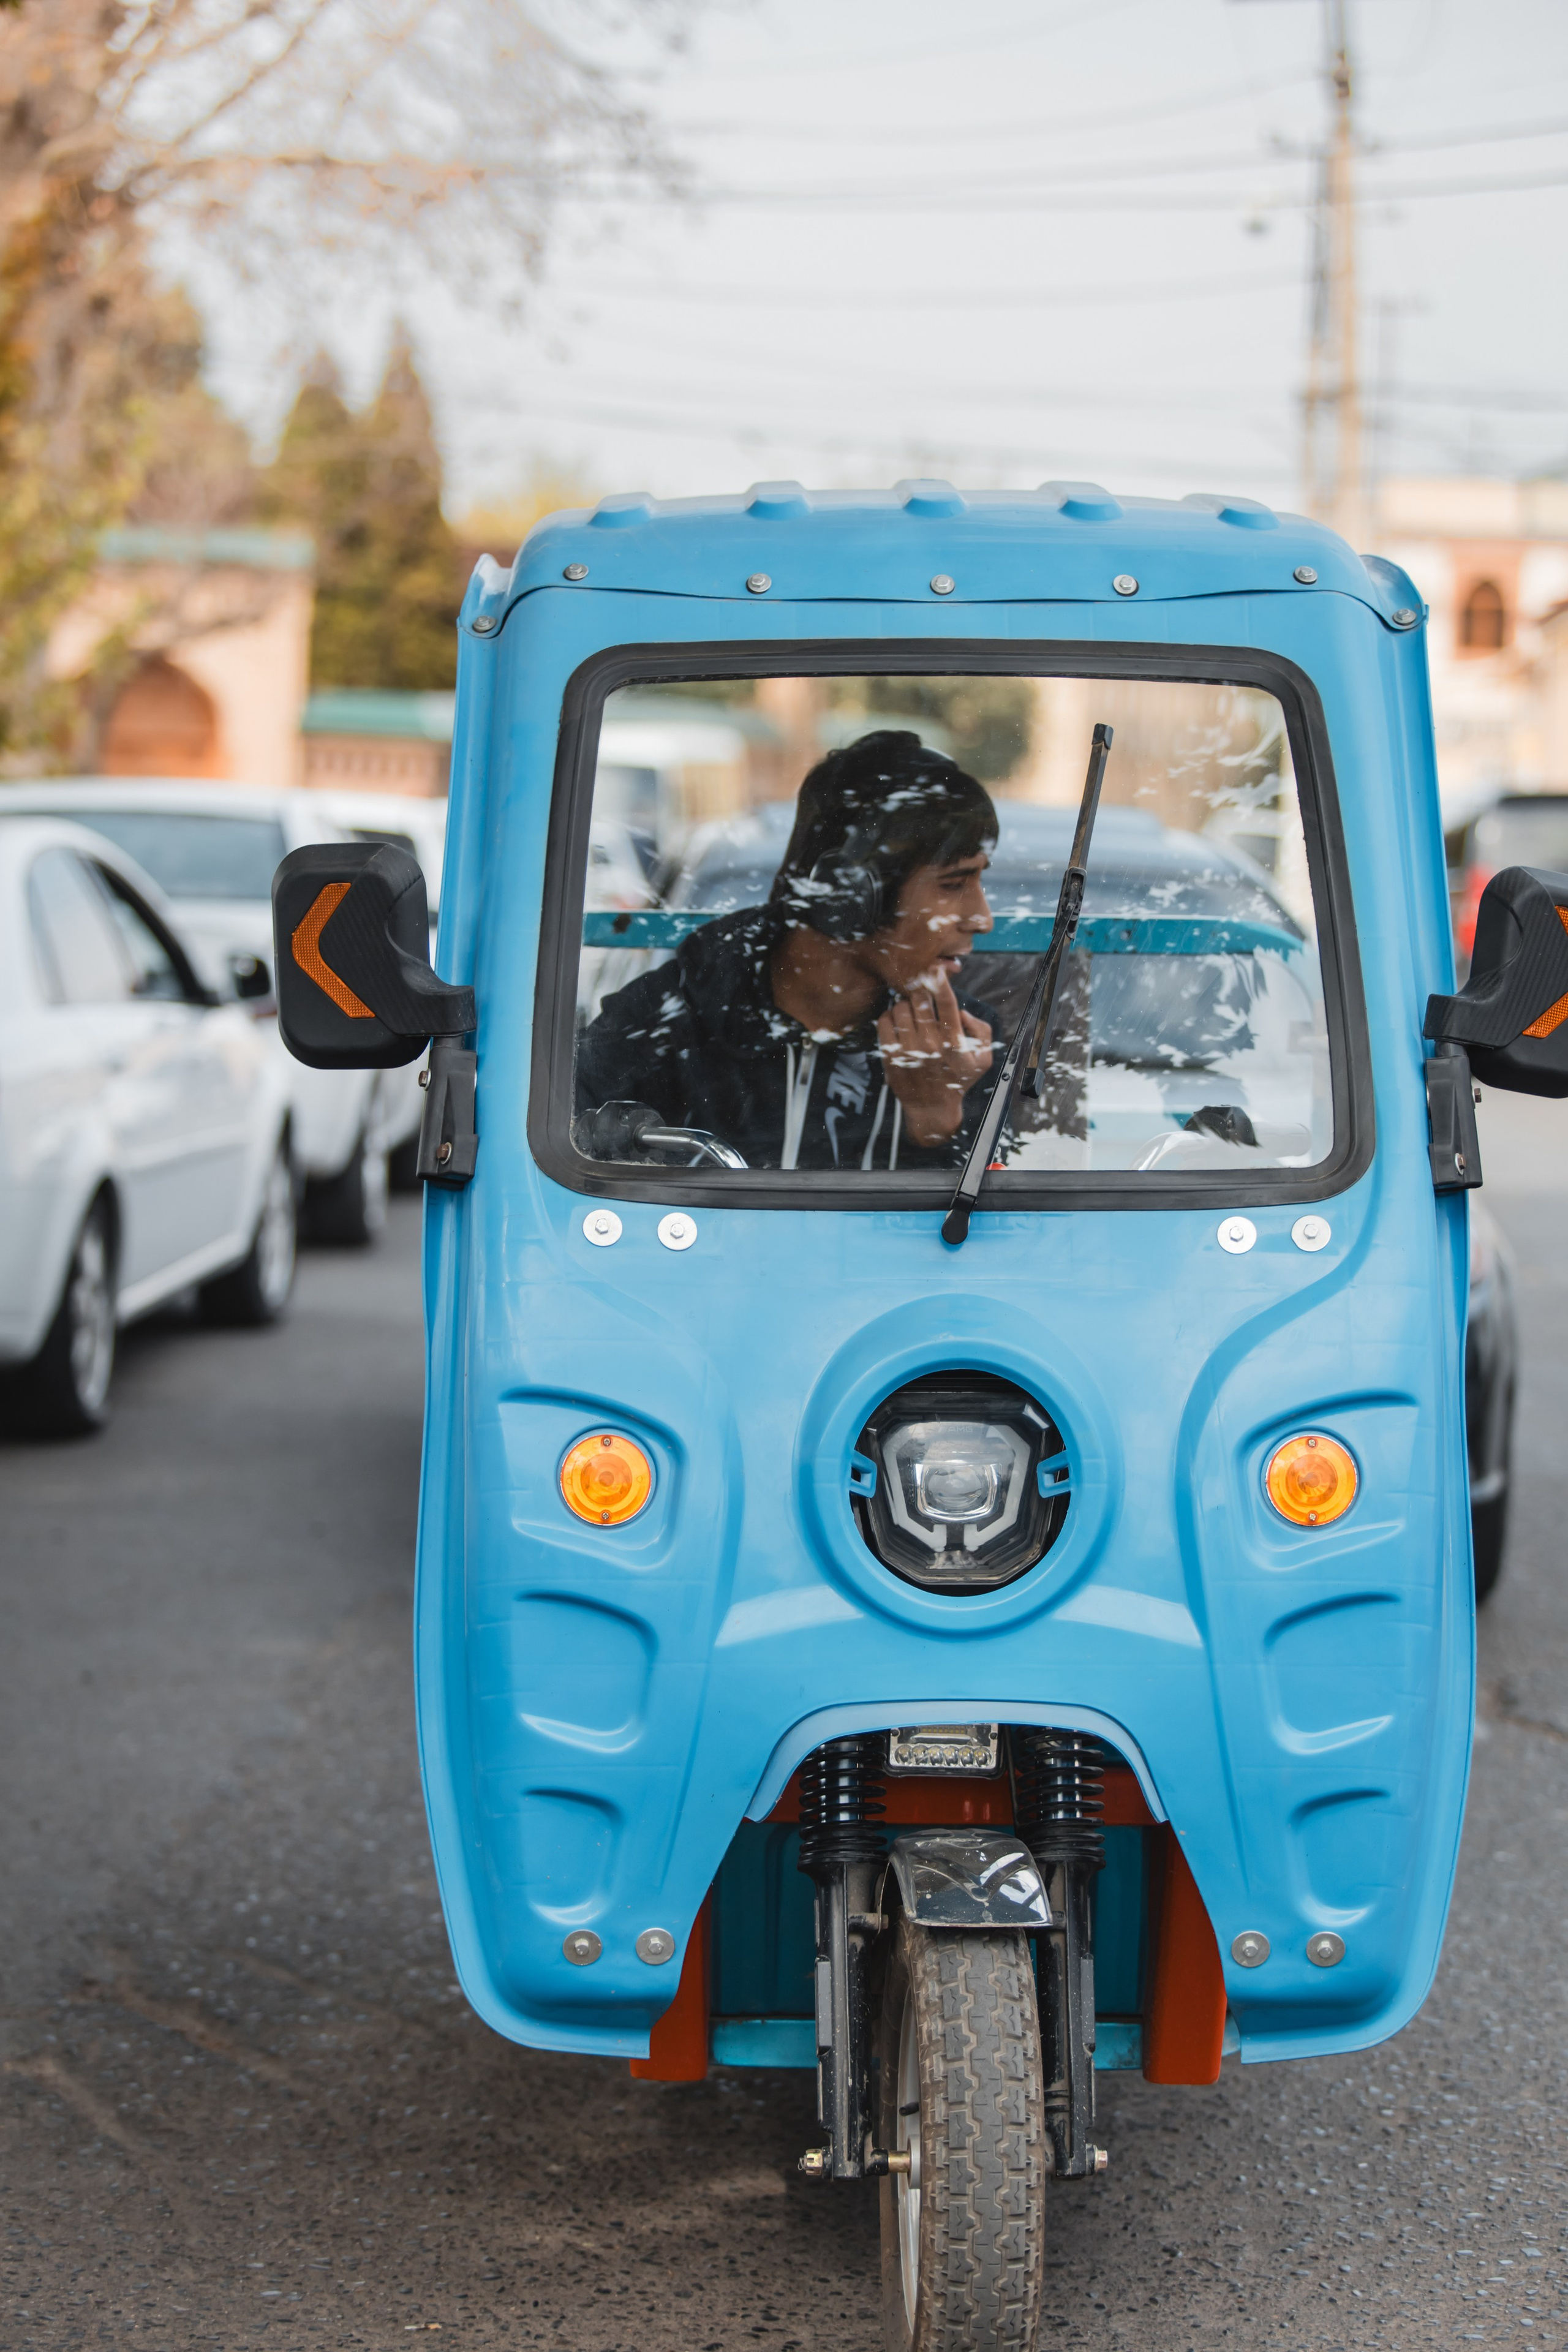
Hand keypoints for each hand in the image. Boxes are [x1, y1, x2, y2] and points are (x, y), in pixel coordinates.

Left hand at [877, 972, 993, 1147]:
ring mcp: (908, 1050)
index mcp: (953, 1042)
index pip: (946, 1001)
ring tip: (911, 1012)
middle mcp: (930, 1044)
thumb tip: (962, 1012)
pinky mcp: (890, 1055)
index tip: (935, 968)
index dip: (939, 979)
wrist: (932, 1108)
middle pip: (919, 999)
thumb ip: (981, 1030)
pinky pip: (884, 1021)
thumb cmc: (958, 1079)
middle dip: (920, 991)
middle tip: (921, 995)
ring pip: (900, 1007)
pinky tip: (898, 1022)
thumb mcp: (983, 1058)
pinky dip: (889, 1015)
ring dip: (905, 1004)